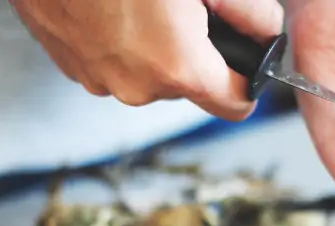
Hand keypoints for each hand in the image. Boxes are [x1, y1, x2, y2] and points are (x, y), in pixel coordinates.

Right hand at [9, 0, 282, 120]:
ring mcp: (96, 77)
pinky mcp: (68, 62)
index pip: (235, 105)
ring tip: (141, 1)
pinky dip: (118, 40)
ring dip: (153, 45)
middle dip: (195, 52)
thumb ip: (249, 10)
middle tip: (183, 7)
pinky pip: (111, 61)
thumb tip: (267, 31)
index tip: (246, 55)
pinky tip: (111, 5)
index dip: (248, 78)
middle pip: (187, 86)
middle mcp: (136, 86)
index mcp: (177, 68)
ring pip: (146, 73)